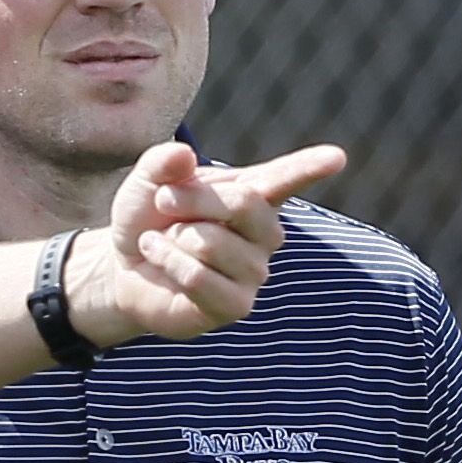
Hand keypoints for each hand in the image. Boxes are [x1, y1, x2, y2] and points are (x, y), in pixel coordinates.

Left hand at [64, 141, 349, 347]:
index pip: (288, 179)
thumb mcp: (148, 181)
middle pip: (245, 205)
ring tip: (163, 240)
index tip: (336, 157)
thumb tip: (185, 155)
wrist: (125, 266)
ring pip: (214, 243)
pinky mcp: (235, 306)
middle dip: (193, 198)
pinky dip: (169, 262)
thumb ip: (162, 162)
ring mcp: (254, 273)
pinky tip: (159, 257)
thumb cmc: (149, 219)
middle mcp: (265, 235)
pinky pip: (200, 278)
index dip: (311, 167)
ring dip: (174, 237)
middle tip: (163, 200)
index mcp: (255, 195)